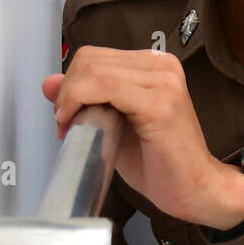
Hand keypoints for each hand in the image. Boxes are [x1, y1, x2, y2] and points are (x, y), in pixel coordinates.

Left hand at [42, 46, 243, 227]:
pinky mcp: (159, 104)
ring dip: (71, 100)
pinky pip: (104, 87)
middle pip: (90, 60)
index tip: (66, 115)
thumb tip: (49, 82)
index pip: (95, 56)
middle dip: (67, 92)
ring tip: (73, 129)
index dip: (71, 84)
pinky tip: (77, 126)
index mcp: (155, 65)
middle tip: (67, 125)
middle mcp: (163, 66)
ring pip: (93, 71)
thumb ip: (85, 99)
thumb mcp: (113, 124)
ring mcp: (164, 82)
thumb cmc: (160, 162)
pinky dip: (80, 103)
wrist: (195, 188)